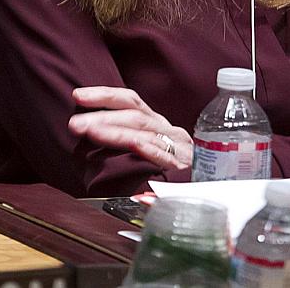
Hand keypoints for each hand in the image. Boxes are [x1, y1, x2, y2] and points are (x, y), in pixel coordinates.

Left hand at [68, 86, 191, 170]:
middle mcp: (168, 132)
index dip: (104, 95)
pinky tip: (126, 145)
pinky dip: (142, 149)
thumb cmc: (176, 177)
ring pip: (143, 132)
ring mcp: (177, 148)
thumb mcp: (151, 156)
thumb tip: (89, 137)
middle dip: (101, 114)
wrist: (214, 195)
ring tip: (88, 131)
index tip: (77, 95)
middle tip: (75, 122)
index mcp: (158, 126)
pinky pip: (161, 154)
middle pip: (134, 114)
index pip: (130, 101)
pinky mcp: (183, 167)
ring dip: (113, 131)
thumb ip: (126, 146)